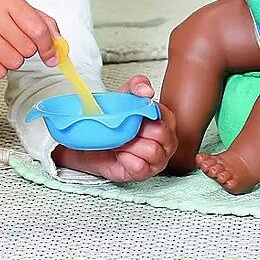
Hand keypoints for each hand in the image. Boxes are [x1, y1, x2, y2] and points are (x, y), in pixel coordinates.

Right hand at [0, 0, 60, 79]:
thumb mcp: (11, 7)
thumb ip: (40, 21)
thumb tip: (59, 45)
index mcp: (7, 0)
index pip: (38, 29)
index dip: (48, 46)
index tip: (51, 56)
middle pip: (28, 49)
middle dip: (23, 50)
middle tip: (8, 41)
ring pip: (15, 63)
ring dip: (10, 60)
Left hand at [54, 75, 177, 182]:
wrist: (92, 140)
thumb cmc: (114, 119)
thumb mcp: (124, 95)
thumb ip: (137, 86)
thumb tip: (147, 91)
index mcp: (165, 120)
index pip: (164, 115)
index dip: (145, 114)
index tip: (130, 113)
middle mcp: (167, 141)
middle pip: (161, 134)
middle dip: (137, 130)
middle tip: (122, 128)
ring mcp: (158, 159)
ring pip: (152, 151)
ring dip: (130, 145)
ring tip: (119, 141)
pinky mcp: (144, 174)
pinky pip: (139, 166)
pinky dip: (125, 158)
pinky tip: (119, 153)